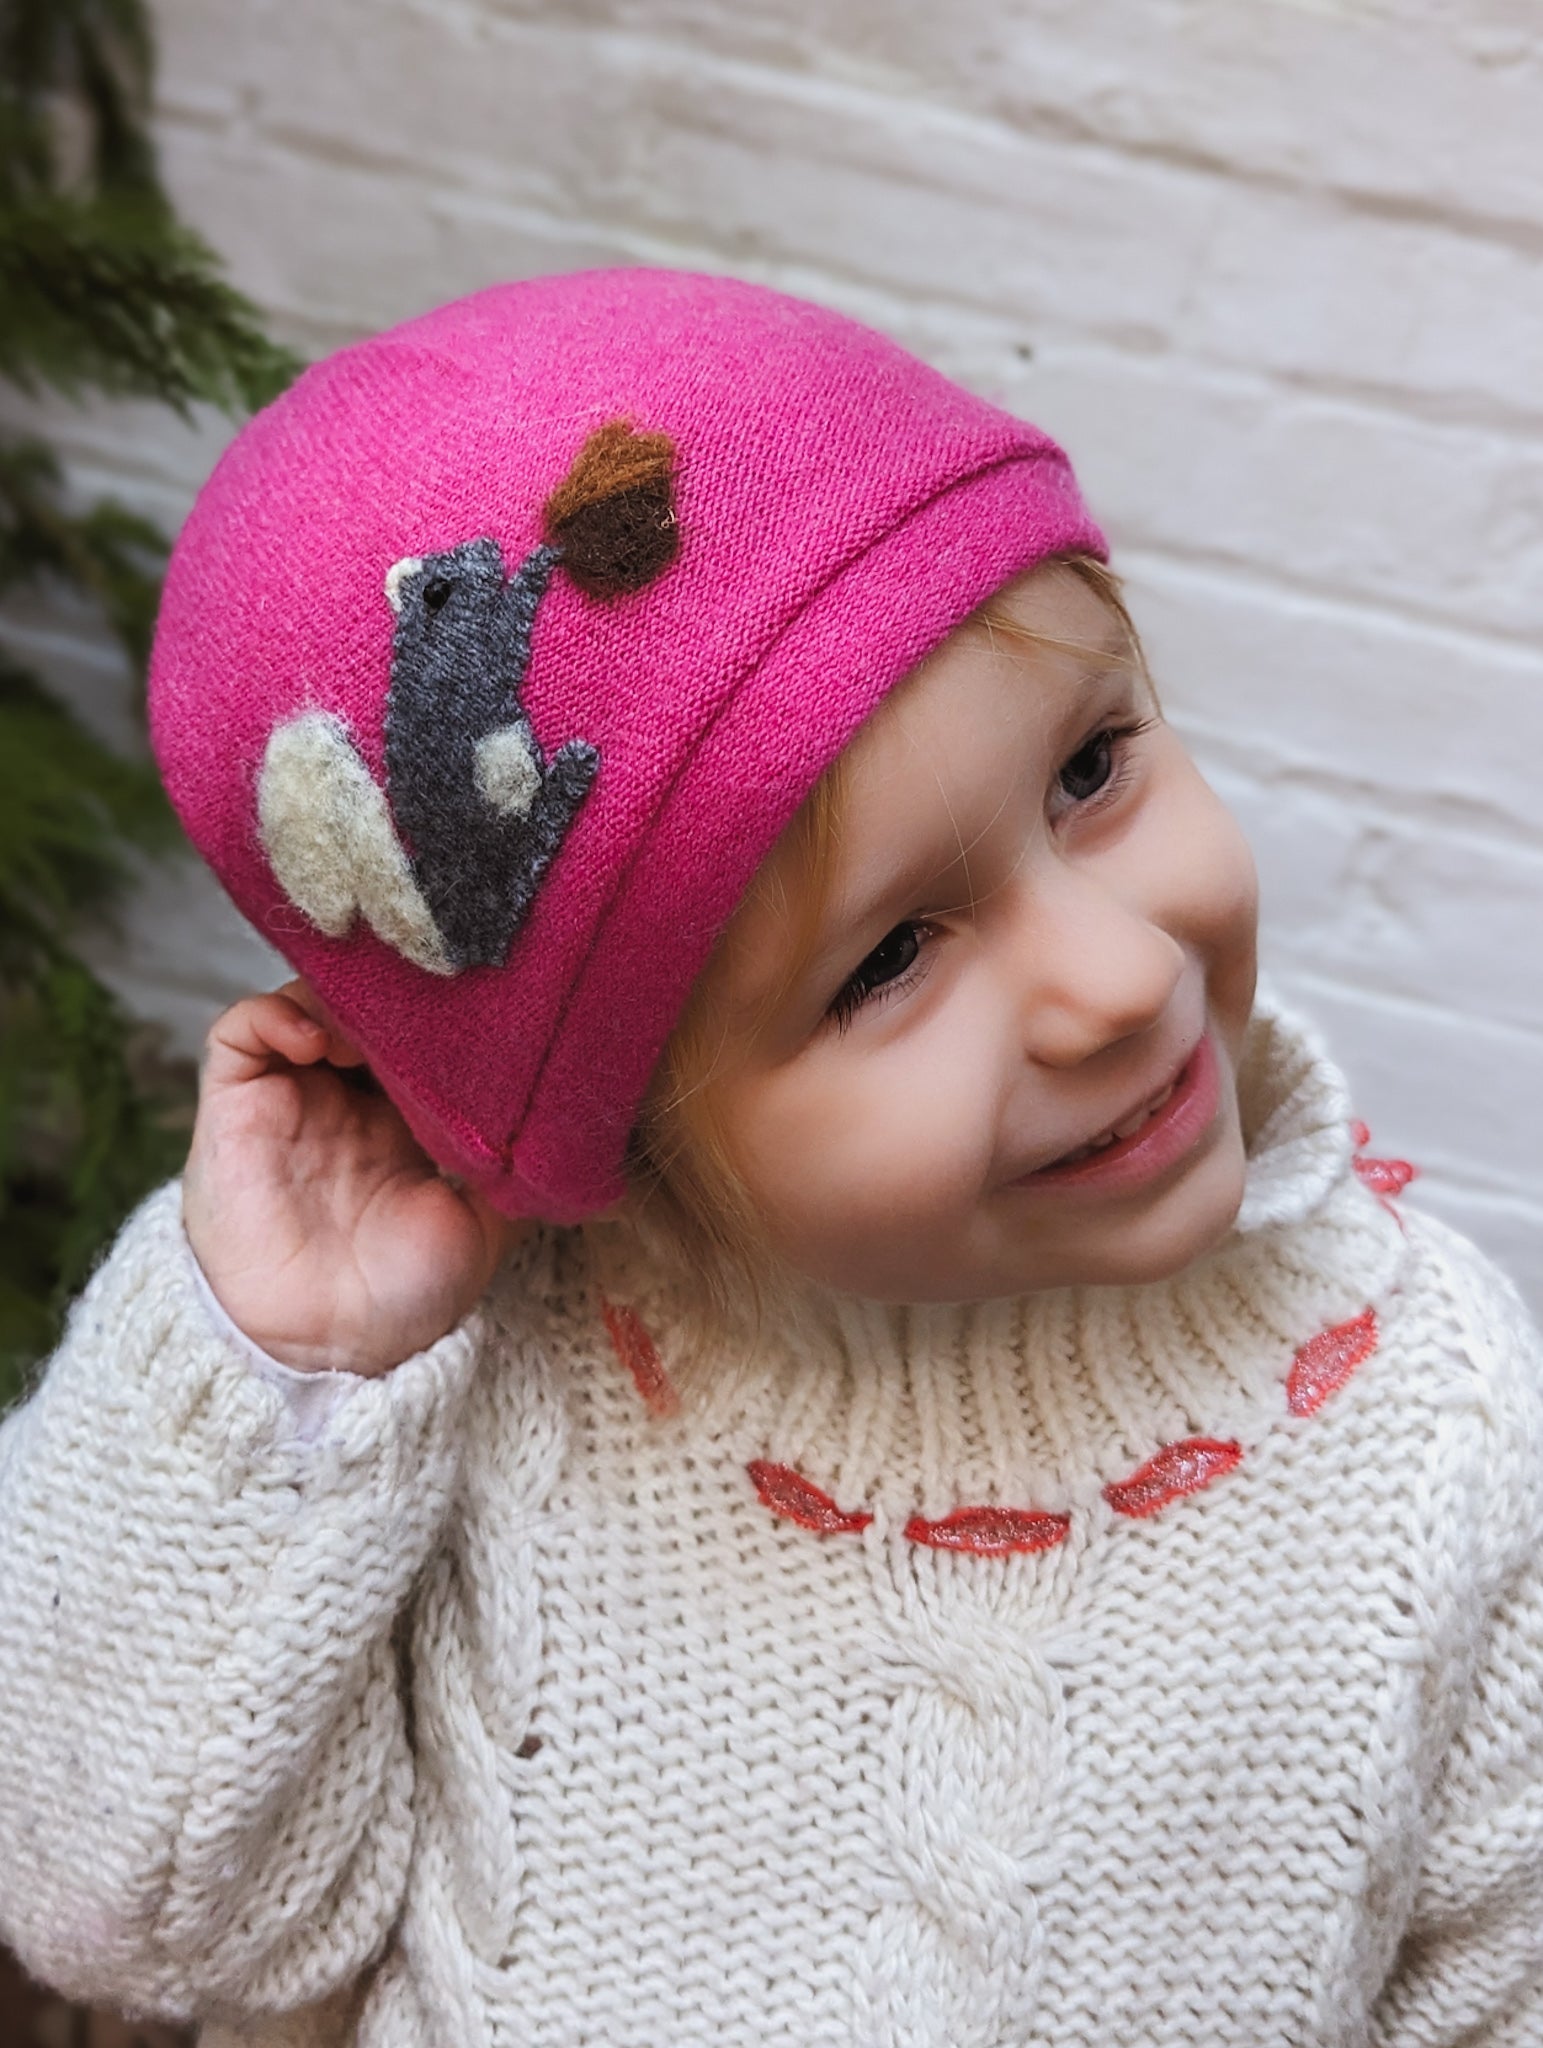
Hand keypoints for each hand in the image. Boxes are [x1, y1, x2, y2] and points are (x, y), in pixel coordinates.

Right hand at [183, 982, 516, 1374]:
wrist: (328, 1344)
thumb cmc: (405, 1297)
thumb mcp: (486, 1226)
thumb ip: (518, 1174)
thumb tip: (571, 1133)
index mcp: (402, 1121)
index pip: (420, 1037)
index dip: (444, 1014)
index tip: (476, 1007)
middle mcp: (343, 1099)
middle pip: (365, 1009)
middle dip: (397, 993)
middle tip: (430, 996)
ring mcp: (288, 1097)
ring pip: (307, 1003)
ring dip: (341, 998)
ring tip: (374, 1026)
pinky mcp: (235, 1103)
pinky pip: (241, 1030)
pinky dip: (276, 1014)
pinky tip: (320, 1039)